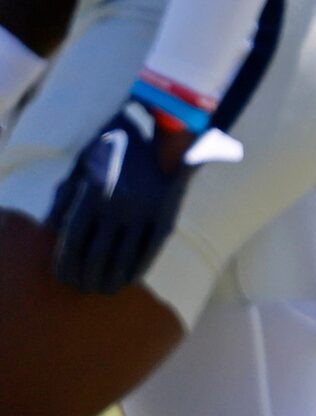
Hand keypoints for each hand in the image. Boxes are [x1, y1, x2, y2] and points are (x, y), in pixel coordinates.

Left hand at [48, 78, 240, 294]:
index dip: (67, 263)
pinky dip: (141, 266)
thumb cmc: (113, 145)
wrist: (161, 126)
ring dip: (114, 277)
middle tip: (84, 289)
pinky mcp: (166, 212)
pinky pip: (152, 247)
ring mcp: (145, 210)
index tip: (64, 278)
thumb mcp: (82, 163)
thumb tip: (50, 228)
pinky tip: (132, 278)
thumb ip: (65, 196)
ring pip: (126, 255)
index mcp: (94, 192)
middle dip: (89, 276)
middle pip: (98, 253)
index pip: (74, 240)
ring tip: (105, 289)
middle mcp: (119, 204)